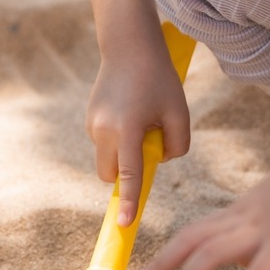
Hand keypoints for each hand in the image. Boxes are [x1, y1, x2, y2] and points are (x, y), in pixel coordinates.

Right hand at [86, 48, 190, 225]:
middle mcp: (103, 130)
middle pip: (110, 175)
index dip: (128, 202)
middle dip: (125, 175)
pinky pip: (104, 143)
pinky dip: (117, 140)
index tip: (124, 223)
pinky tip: (130, 112)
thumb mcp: (180, 111)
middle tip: (150, 144)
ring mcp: (92, 125)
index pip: (128, 175)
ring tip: (141, 119)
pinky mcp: (89, 118)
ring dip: (123, 154)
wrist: (129, 46)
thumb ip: (177, 145)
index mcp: (127, 130)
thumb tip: (160, 162)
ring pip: (106, 159)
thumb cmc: (159, 78)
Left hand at [136, 148, 269, 269]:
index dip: (167, 250)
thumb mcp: (269, 210)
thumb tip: (241, 264)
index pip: (193, 231)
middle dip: (163, 261)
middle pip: (192, 239)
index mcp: (237, 213)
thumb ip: (251, 235)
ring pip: (214, 252)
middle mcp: (241, 220)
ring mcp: (262, 229)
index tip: (147, 269)